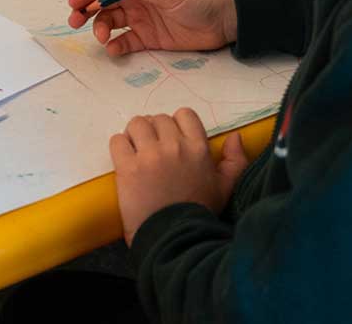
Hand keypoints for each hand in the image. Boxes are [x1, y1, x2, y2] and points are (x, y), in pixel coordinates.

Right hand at [67, 0, 237, 55]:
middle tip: (74, 22)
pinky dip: (116, 46)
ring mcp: (143, 18)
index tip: (74, 2)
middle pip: (104, 3)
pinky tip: (114, 50)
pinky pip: (126, 41)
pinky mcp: (150, 38)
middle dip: (87, 11)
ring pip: (111, 22)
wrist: (227, 21)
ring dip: (101, 29)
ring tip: (102, 39)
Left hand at [111, 109, 249, 244]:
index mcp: (198, 148)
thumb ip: (234, 161)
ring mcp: (149, 155)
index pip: (184, 114)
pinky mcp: (127, 166)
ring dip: (135, 135)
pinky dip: (120, 147)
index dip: (176, 124)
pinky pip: (117, 140)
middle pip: (158, 118)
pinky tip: (126, 161)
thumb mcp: (225, 188)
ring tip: (137, 152)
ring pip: (136, 124)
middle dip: (154, 131)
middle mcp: (174, 146)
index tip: (172, 139)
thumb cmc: (199, 212)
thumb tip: (235, 136)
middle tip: (153, 150)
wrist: (173, 237)